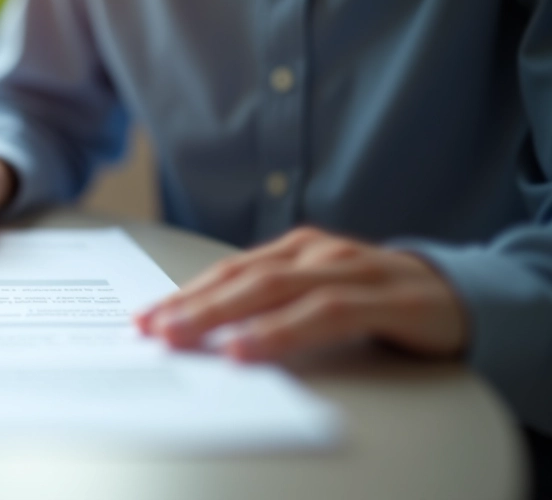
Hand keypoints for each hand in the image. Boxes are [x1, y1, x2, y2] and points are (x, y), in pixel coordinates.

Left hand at [135, 227, 467, 360]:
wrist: (455, 293)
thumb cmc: (372, 297)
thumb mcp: (314, 295)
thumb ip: (270, 307)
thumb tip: (207, 335)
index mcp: (293, 250)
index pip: (227, 271)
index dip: (183, 294)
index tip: (142, 319)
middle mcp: (316, 251)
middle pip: (242, 277)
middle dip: (190, 304)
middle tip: (150, 329)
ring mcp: (350, 269)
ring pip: (276, 289)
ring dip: (223, 314)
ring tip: (183, 337)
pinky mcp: (384, 297)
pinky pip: (325, 313)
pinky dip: (282, 331)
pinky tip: (249, 348)